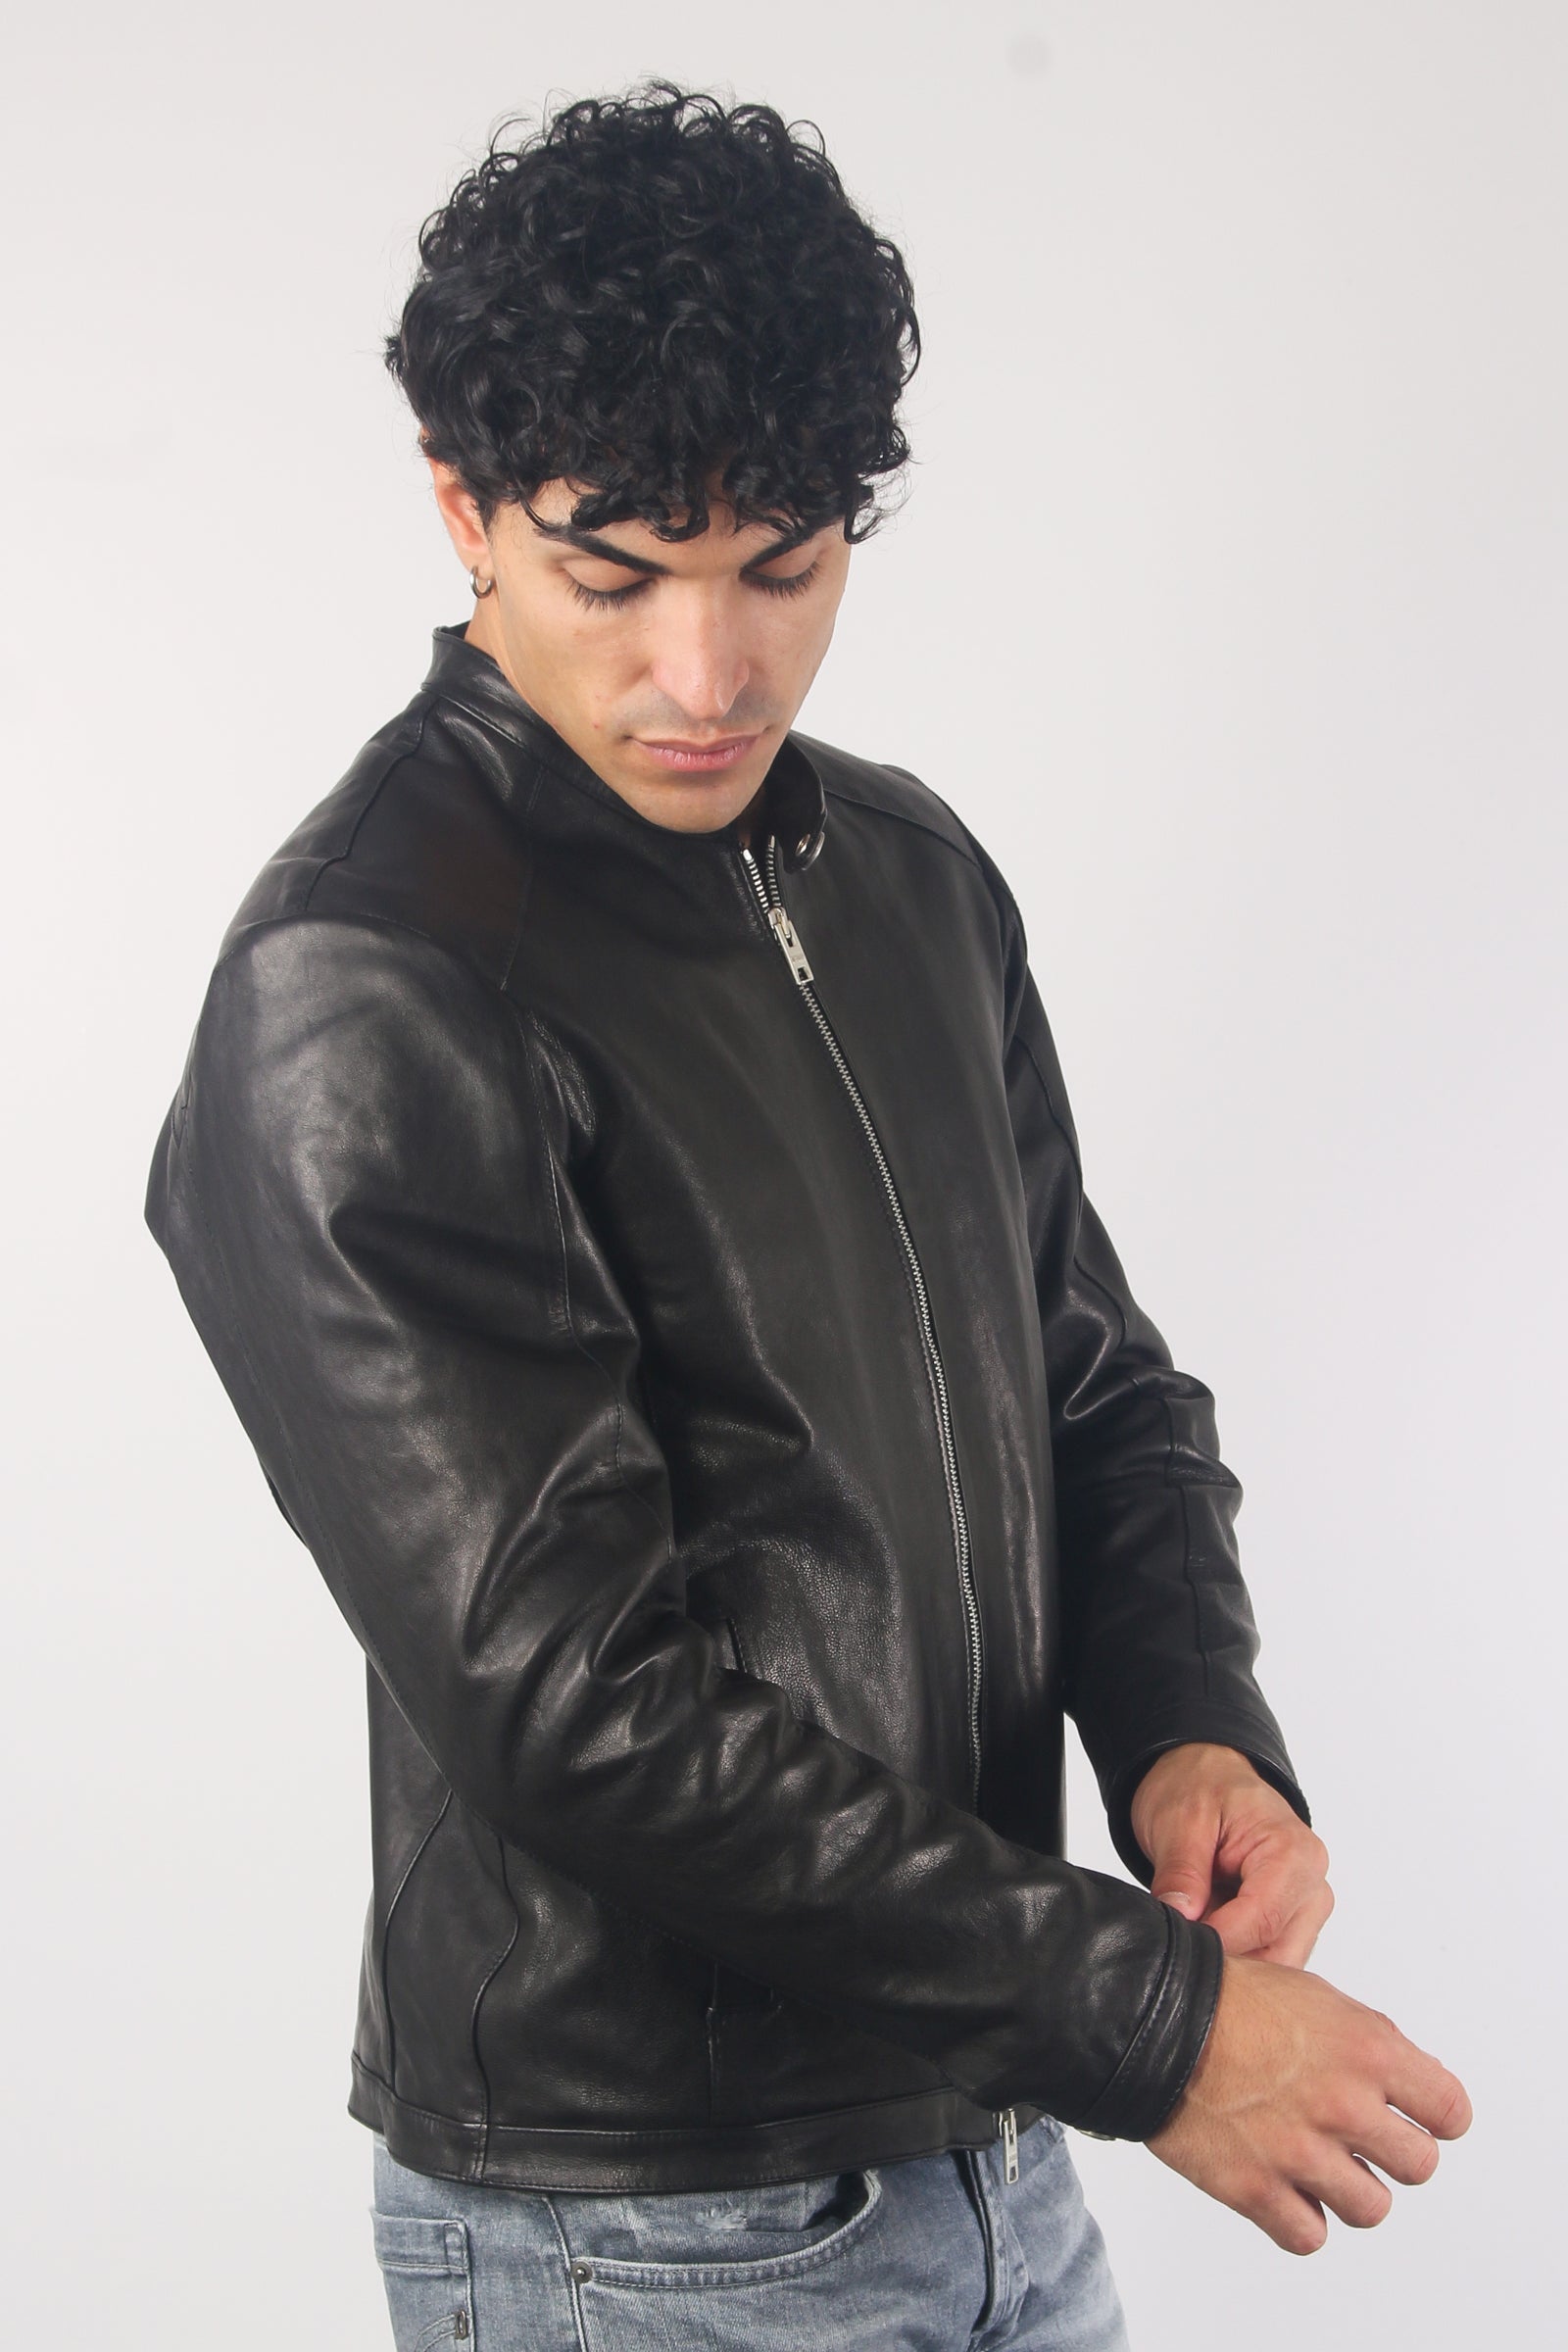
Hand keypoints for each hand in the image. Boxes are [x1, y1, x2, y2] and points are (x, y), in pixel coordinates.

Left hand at [1130, 1741, 1332, 1965]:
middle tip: (1183, 1943)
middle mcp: (1312, 1884)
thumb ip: (1182, 1871)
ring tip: (1194, 1929)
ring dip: (1234, 1957)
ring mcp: (1305, 1907)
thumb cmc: (1201, 1786)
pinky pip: (1270, 1955)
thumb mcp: (1180, 1819)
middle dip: (1229, 1956)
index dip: (1218, 1940)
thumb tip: (1182, 1915)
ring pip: (1276, 1962)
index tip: (1180, 1943)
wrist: (1207, 1773)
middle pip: (1278, 1952)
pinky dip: (1238, 1952)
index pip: (1263, 1920)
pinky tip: (1208, 1930)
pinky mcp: (1292, 1921)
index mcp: (1293, 1852)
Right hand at [1148, 1953, 1471, 2252]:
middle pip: (1418, 2166)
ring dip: (1348, 2190)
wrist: (1150, 2016)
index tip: (1415, 2118)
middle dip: (1392, 2154)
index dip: (1434, 2117)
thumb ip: (1368, 2041)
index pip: (1450, 2111)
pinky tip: (1281, 2187)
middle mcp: (1344, 2104)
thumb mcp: (1315, 1994)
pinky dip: (1298, 2219)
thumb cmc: (1228, 1996)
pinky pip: (1310, 2236)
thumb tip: (1408, 2080)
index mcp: (1367, 2048)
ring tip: (1316, 2164)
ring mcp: (1302, 2152)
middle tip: (1358, 2140)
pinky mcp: (1258, 2190)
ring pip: (1371, 2209)